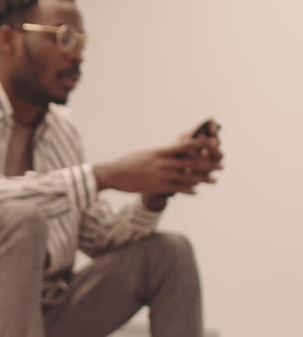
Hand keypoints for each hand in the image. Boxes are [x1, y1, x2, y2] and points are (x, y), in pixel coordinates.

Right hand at [95, 135, 221, 195]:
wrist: (114, 174)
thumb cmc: (128, 163)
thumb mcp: (146, 154)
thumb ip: (162, 154)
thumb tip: (173, 151)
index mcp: (162, 151)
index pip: (187, 145)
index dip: (202, 145)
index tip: (214, 145)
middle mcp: (164, 162)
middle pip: (193, 162)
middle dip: (209, 164)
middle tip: (222, 166)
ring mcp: (162, 175)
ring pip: (189, 177)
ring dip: (204, 179)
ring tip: (214, 180)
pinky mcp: (158, 186)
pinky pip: (178, 189)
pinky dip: (189, 190)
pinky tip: (196, 191)